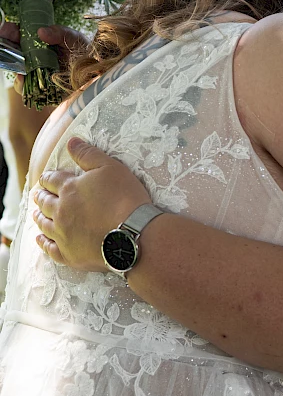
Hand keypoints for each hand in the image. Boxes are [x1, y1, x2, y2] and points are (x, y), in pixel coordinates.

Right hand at [2, 23, 88, 95]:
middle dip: (7, 47)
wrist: (98, 74)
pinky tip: (24, 78)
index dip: (11, 32)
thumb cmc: (86, 53)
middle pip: (14, 52)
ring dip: (14, 66)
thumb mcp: (74, 38)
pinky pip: (26, 89)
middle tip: (6, 42)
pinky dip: (23, 84)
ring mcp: (36, 74)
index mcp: (40, 42)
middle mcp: (35, 58)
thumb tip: (41, 32)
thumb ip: (59, 32)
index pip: (19, 34)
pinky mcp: (40, 90)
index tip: (7, 30)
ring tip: (18, 62)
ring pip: (17, 70)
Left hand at [33, 137, 151, 270]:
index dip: (48, 177)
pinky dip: (43, 242)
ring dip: (39, 216)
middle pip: (44, 202)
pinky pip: (50, 248)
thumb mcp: (111, 167)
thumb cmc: (125, 198)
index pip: (52, 180)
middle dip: (41, 196)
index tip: (46, 178)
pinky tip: (40, 238)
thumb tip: (71, 142)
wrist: (133, 234)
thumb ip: (88, 154)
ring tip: (36, 213)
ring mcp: (63, 234)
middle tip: (39, 195)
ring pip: (44, 224)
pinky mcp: (69, 254)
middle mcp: (60, 211)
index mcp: (69, 189)